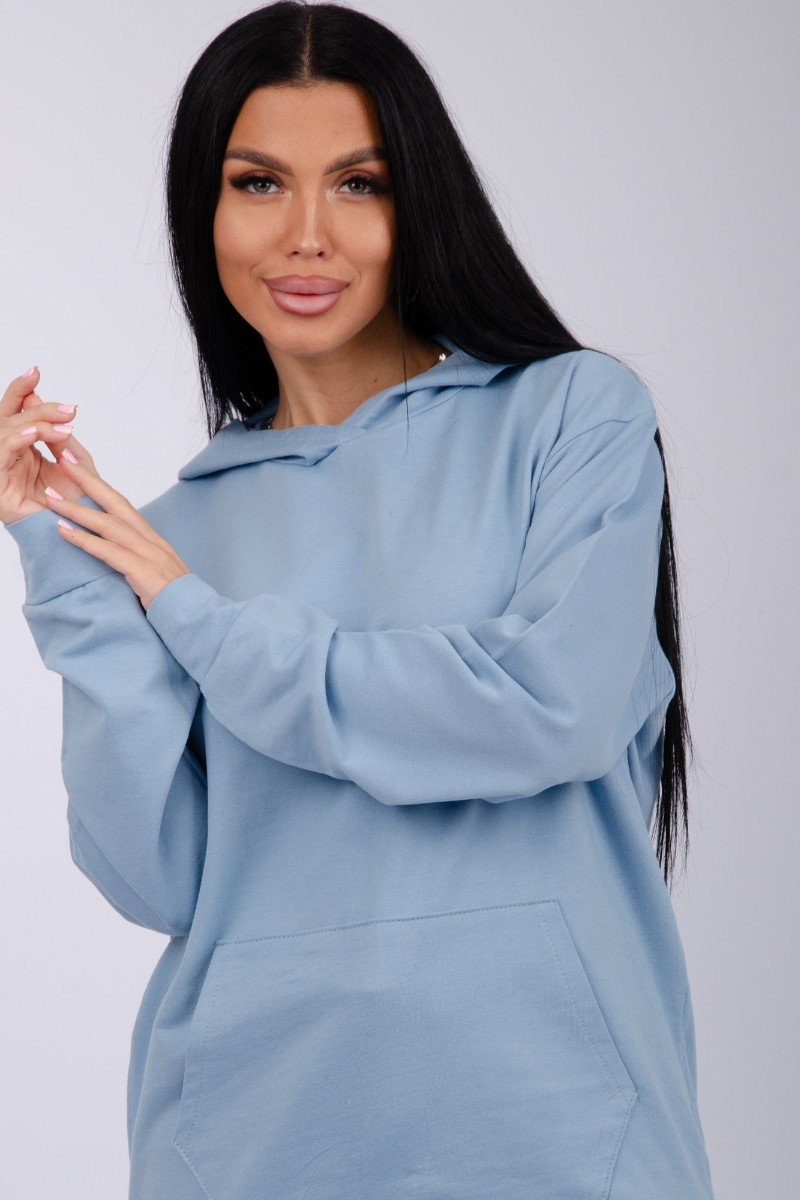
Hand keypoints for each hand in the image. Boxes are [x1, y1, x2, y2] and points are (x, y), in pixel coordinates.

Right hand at [0, 366, 97, 524]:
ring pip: (4, 433)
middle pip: (9, 419)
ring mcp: (1, 472)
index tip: (36, 371)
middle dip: (37, 408)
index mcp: (23, 449)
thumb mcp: (76, 463)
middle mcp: (8, 457)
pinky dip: (14, 441)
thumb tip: (48, 406)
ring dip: (33, 424)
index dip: (21, 391)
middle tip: (68, 408)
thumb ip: (61, 437)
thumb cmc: (78, 506)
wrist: (83, 539)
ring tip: (60, 425)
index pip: (16, 413)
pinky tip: (33, 435)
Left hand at [42, 452, 191, 613]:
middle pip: (115, 502)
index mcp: (152, 539)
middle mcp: (150, 540)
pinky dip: (85, 540)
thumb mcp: (155, 573)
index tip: (79, 467)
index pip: (122, 505)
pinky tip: (64, 532)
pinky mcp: (143, 572)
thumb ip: (137, 559)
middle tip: (64, 461)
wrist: (198, 617)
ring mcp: (148, 554)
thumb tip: (114, 554)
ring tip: (51, 499)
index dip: (100, 485)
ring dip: (77, 510)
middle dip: (88, 480)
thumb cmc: (175, 601)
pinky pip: (108, 552)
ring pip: (108, 524)